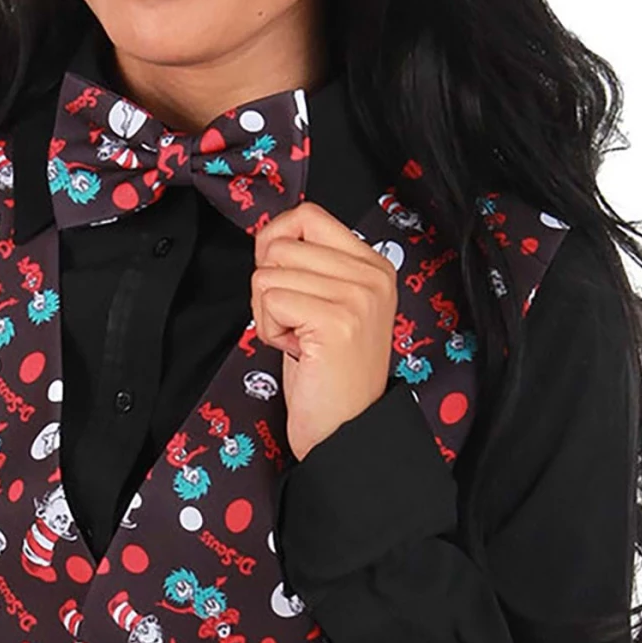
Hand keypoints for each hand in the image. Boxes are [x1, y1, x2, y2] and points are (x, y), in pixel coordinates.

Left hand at [250, 201, 397, 461]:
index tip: (280, 278)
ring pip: (269, 273)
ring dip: (269, 313)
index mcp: (373, 265)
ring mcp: (357, 297)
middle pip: (281, 244)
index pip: (307, 215)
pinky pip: (270, 300)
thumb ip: (311, 265)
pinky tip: (296, 350)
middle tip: (295, 323)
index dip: (275, 242)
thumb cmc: (329, 371)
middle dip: (270, 286)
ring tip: (299, 339)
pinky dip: (270, 330)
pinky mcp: (335, 321)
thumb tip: (270, 235)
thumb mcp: (330, 304)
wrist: (346, 427)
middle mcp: (371, 276)